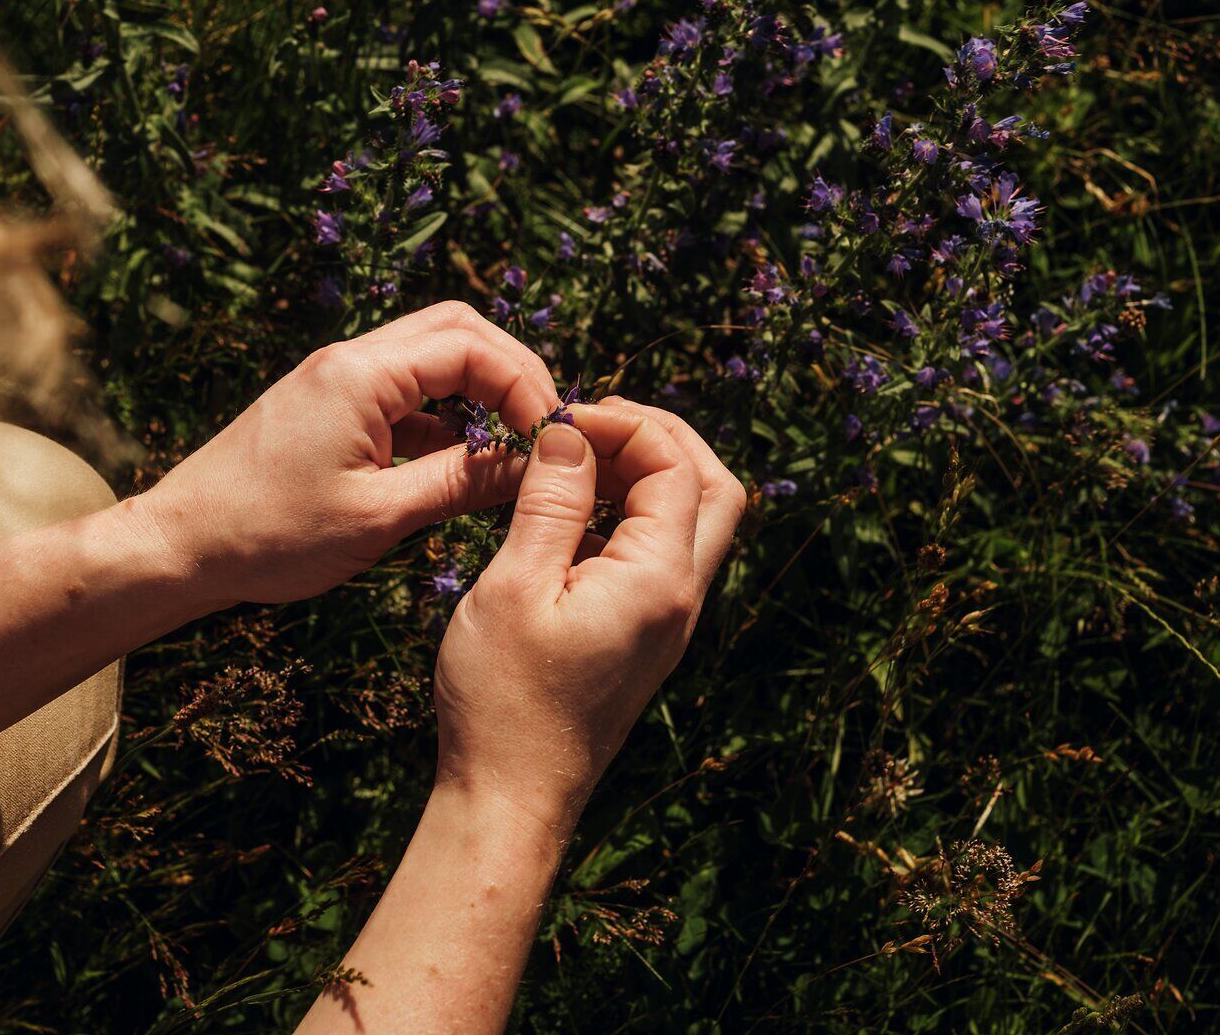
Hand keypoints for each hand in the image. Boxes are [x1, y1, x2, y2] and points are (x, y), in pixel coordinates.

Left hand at [132, 303, 560, 606]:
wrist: (180, 546)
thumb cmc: (269, 536)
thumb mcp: (379, 518)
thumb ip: (462, 483)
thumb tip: (534, 466)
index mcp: (360, 375)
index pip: (472, 347)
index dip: (526, 386)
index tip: (552, 438)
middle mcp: (349, 360)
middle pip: (457, 330)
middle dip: (511, 371)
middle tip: (545, 426)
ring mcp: (337, 379)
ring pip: (432, 356)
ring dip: (479, 389)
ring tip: (512, 444)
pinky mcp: (330, 406)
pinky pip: (405, 390)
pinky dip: (444, 414)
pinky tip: (463, 459)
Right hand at [431, 398, 744, 838]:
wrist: (510, 800)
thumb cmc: (504, 700)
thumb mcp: (516, 586)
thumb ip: (550, 501)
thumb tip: (570, 430)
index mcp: (658, 579)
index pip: (675, 465)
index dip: (623, 424)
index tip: (559, 419)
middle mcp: (681, 598)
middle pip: (715, 488)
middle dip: (661, 438)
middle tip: (592, 423)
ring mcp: (668, 621)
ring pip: (694, 521)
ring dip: (648, 475)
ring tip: (575, 459)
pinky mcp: (645, 637)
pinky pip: (660, 555)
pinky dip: (629, 514)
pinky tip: (568, 513)